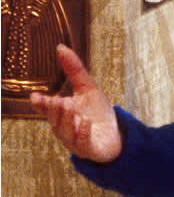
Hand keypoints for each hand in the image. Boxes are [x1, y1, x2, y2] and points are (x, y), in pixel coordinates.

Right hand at [30, 44, 121, 162]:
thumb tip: (62, 48)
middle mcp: (65, 128)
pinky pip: (82, 143)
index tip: (35, 97)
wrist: (114, 135)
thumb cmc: (96, 112)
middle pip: (55, 121)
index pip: (48, 109)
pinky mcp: (88, 149)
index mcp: (62, 113)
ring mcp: (75, 140)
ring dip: (66, 121)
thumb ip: (74, 70)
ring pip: (66, 133)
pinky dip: (83, 133)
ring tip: (68, 107)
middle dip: (53, 111)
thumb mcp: (87, 88)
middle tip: (54, 100)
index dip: (41, 104)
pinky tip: (86, 123)